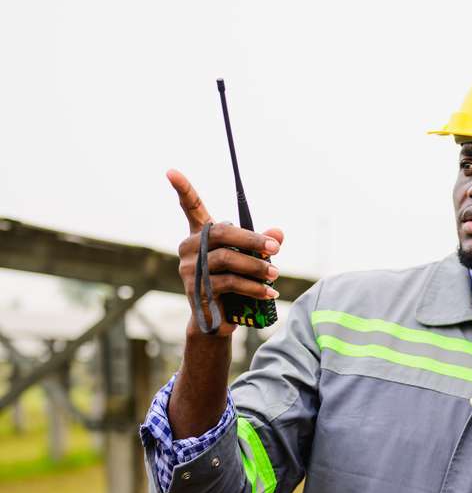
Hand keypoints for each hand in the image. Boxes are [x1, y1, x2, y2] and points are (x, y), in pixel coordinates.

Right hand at [168, 168, 283, 336]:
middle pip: (221, 233)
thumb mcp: (250, 261)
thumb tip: (278, 231)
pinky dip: (253, 286)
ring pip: (227, 259)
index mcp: (200, 235)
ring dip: (256, 266)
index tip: (171, 171)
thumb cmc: (234, 285)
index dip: (183, 190)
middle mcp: (189, 248)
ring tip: (275, 273)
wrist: (219, 321)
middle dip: (251, 239)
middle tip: (276, 247)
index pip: (191, 208)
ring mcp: (190, 268)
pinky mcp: (197, 289)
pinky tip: (268, 291)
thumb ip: (262, 244)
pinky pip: (229, 282)